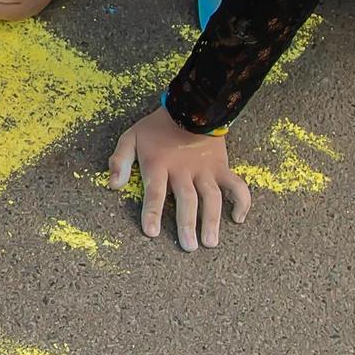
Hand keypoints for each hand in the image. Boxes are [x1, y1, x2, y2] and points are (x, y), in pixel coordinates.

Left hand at [107, 107, 251, 250]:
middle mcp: (183, 170)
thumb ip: (120, 160)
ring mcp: (205, 170)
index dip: (153, 211)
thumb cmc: (156, 129)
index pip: (155, 191)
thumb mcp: (131, 137)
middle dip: (186, 224)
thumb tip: (113, 185)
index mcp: (159, 165)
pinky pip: (236, 186)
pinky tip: (238, 218)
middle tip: (188, 246)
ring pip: (211, 197)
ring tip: (210, 241)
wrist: (189, 108)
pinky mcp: (221, 168)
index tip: (152, 232)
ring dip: (212, 220)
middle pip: (186, 199)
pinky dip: (241, 201)